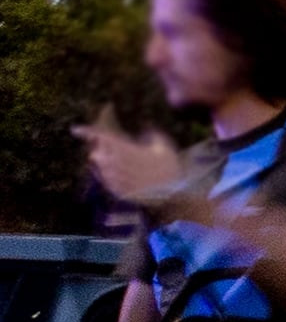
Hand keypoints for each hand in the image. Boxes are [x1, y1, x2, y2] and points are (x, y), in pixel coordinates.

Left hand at [75, 118, 195, 217]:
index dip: (87, 132)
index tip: (76, 129)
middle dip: (100, 149)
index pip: (101, 138)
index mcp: (125, 150)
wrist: (174, 194)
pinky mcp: (117, 191)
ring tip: (117, 162)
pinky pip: (106, 180)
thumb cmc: (170, 168)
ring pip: (100, 167)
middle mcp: (115, 164)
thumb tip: (145, 127)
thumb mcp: (163, 146)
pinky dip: (109, 175)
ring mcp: (115, 179)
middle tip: (109, 147)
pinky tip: (120, 175)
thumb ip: (151, 135)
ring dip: (104, 162)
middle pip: (97, 152)